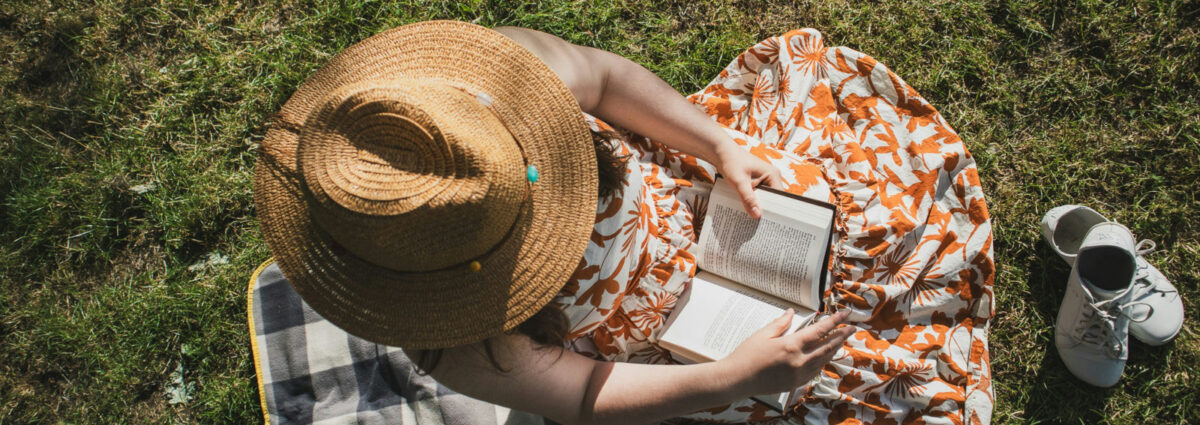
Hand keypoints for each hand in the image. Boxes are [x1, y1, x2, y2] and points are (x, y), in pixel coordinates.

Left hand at [712, 143, 783, 218]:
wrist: (720, 153)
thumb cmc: (731, 162)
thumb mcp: (739, 182)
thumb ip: (748, 199)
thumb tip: (757, 214)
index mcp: (773, 175)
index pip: (779, 197)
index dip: (775, 209)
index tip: (770, 221)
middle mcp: (771, 177)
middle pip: (772, 199)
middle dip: (765, 209)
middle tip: (760, 223)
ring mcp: (764, 179)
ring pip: (764, 198)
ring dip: (758, 205)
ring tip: (753, 218)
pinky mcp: (756, 181)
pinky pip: (757, 195)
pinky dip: (752, 201)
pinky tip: (747, 209)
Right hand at [718, 309, 853, 394]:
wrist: (737, 379)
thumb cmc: (747, 356)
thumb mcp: (763, 334)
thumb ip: (781, 323)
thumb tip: (792, 312)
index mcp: (792, 346)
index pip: (820, 331)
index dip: (834, 322)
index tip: (845, 315)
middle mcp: (799, 361)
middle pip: (827, 347)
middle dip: (841, 336)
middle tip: (852, 328)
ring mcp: (799, 374)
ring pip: (823, 360)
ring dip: (833, 349)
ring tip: (840, 341)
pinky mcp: (795, 383)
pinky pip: (815, 371)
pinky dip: (822, 362)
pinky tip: (823, 358)